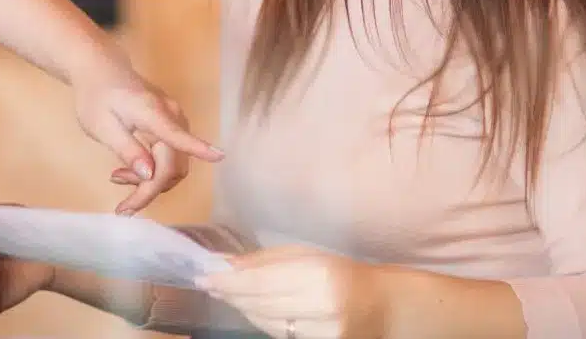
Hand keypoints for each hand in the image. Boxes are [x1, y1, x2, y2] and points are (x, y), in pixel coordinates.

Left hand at [70, 52, 221, 213]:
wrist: (98, 68)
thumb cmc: (95, 97)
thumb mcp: (102, 127)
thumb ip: (128, 150)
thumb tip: (149, 175)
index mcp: (153, 114)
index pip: (177, 135)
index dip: (198, 148)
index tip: (219, 156)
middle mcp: (171, 115)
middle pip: (173, 162)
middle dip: (151, 188)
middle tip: (123, 203)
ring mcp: (173, 118)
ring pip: (174, 162)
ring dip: (152, 180)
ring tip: (119, 177)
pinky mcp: (170, 122)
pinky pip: (170, 153)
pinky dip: (154, 169)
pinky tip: (129, 169)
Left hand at [197, 247, 390, 338]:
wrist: (381, 306)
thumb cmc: (340, 273)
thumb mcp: (307, 255)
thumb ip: (265, 261)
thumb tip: (224, 263)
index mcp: (317, 274)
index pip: (261, 280)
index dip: (229, 281)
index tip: (204, 276)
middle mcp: (320, 305)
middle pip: (260, 304)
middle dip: (231, 295)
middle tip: (208, 284)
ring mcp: (322, 332)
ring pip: (266, 323)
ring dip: (242, 309)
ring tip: (226, 295)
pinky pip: (280, 335)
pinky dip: (261, 322)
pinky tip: (250, 309)